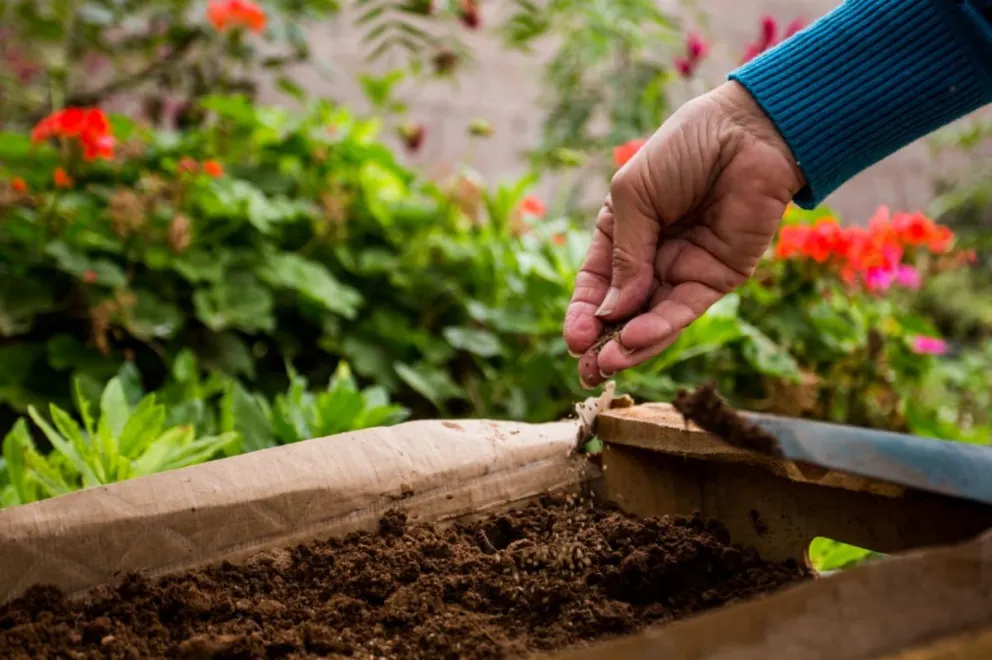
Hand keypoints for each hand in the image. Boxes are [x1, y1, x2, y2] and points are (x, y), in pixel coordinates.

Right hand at [563, 81, 804, 388]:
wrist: (747, 133)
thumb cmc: (683, 150)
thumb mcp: (634, 196)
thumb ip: (625, 253)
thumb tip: (611, 311)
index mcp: (622, 232)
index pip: (596, 283)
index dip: (583, 313)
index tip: (572, 341)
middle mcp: (651, 257)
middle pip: (622, 311)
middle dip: (602, 342)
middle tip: (586, 371)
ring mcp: (684, 270)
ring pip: (652, 319)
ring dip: (630, 344)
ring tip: (608, 363)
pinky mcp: (718, 278)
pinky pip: (684, 309)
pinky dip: (660, 327)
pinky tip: (636, 338)